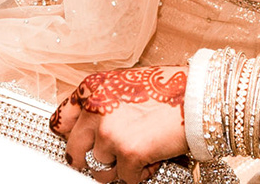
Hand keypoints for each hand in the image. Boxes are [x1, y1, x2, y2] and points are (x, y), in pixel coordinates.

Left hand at [53, 66, 188, 183]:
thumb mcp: (124, 86)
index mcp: (91, 90)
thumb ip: (102, 105)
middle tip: (109, 159)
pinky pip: (126, 178)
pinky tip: (152, 158)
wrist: (198, 95)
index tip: (79, 146)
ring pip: (100, 169)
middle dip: (91, 159)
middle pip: (74, 151)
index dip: (71, 137)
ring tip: (139, 154)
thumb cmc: (167, 89)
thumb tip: (89, 131)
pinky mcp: (128, 154)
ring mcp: (110, 133)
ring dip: (118, 168)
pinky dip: (140, 173)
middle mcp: (95, 110)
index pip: (61, 122)